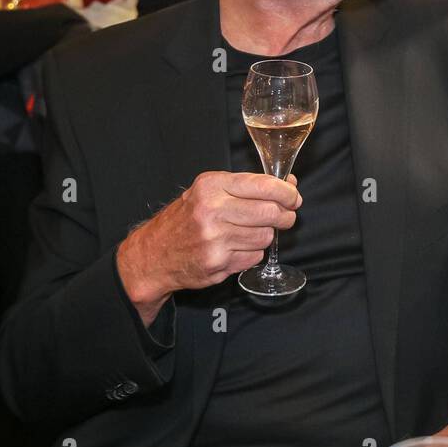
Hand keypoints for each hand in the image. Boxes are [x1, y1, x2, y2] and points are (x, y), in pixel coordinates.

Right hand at [116, 171, 300, 324]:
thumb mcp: (209, 191)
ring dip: (265, 235)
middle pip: (271, 213)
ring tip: (248, 232)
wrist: (153, 254)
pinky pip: (254, 256)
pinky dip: (252, 253)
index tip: (294, 197)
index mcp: (212, 186)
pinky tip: (235, 248)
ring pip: (266, 236)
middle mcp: (212, 210)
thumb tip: (289, 184)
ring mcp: (215, 239)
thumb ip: (247, 187)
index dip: (287, 193)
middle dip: (285, 215)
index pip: (265, 186)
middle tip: (285, 216)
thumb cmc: (185, 219)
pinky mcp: (218, 262)